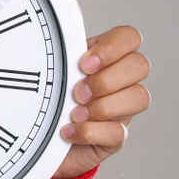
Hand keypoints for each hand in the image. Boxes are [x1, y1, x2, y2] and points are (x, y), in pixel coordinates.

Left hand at [54, 25, 149, 178]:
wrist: (38, 141)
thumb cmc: (46, 101)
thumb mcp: (50, 74)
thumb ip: (61, 59)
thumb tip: (58, 45)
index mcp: (104, 57)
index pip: (129, 38)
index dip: (112, 48)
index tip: (84, 64)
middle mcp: (120, 81)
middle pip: (140, 65)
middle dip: (106, 80)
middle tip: (77, 93)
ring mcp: (122, 109)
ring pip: (139, 97)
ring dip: (102, 106)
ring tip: (73, 114)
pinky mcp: (116, 137)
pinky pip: (118, 132)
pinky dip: (90, 132)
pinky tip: (68, 132)